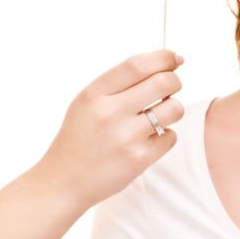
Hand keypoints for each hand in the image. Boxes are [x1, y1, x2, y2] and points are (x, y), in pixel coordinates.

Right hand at [37, 50, 184, 210]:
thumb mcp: (87, 102)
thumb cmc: (81, 137)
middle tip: (170, 88)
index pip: (137, 64)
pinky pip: (170, 136)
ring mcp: (125, 137)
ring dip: (173, 109)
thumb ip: (119, 83)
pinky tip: (148, 141)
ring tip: (158, 116)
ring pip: (173, 109)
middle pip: (163, 82)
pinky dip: (165, 136)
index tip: (176, 58)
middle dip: (174, 81)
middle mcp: (109, 113)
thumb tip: (166, 63)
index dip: (163, 58)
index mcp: (95, 94)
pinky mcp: (139, 159)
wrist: (63, 181)